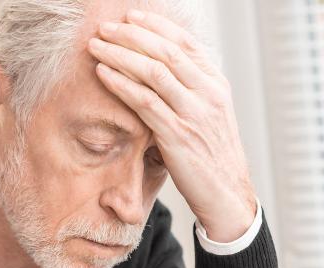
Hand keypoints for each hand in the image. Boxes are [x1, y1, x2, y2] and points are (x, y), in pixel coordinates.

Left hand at [88, 9, 256, 241]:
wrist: (226, 193)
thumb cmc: (212, 156)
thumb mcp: (209, 115)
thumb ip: (190, 90)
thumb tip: (162, 69)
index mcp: (216, 84)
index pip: (185, 42)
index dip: (155, 26)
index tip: (131, 16)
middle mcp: (208, 93)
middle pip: (166, 51)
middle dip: (131, 35)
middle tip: (104, 28)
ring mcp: (194, 113)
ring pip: (153, 71)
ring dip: (120, 54)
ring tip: (96, 47)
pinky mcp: (177, 135)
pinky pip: (144, 101)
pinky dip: (120, 84)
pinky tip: (103, 74)